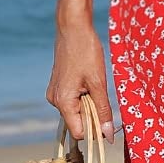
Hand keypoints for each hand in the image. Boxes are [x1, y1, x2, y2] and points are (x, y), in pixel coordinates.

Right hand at [48, 19, 116, 143]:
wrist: (73, 27)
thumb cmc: (86, 52)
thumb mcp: (98, 83)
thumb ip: (103, 110)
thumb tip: (108, 135)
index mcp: (62, 102)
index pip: (79, 132)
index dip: (95, 129)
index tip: (108, 118)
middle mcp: (55, 100)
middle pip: (78, 121)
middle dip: (93, 114)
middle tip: (101, 92)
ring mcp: (55, 93)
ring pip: (77, 110)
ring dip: (89, 103)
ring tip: (94, 82)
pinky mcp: (59, 85)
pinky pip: (73, 99)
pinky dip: (84, 95)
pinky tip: (88, 79)